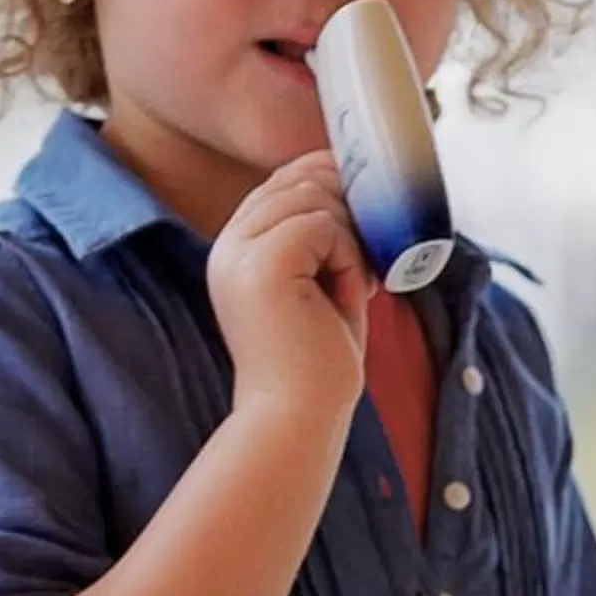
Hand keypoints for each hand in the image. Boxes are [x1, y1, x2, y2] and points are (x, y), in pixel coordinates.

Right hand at [208, 153, 371, 421]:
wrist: (299, 415)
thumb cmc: (318, 360)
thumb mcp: (322, 285)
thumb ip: (327, 237)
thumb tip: (355, 189)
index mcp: (236, 249)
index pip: (280, 183)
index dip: (327, 181)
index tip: (366, 209)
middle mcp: (228, 246)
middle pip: (297, 181)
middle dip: (346, 209)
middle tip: (365, 262)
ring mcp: (239, 254)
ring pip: (313, 199)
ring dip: (350, 241)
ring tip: (352, 288)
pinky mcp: (262, 266)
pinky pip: (323, 226)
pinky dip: (350, 259)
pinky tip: (350, 296)